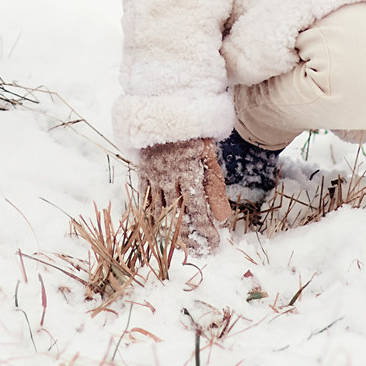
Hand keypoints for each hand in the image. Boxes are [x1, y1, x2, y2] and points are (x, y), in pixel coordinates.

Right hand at [136, 136, 231, 251]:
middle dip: (189, 237)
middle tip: (199, 251)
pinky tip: (158, 227)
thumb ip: (215, 189)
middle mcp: (168, 178)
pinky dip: (151, 215)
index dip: (206, 231)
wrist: (168, 113)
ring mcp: (153, 176)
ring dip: (170, 230)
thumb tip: (222, 218)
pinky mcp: (143, 173)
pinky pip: (145, 199)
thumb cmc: (195, 137)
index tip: (214, 245)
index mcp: (188, 173)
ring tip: (181, 246)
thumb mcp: (209, 159)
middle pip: (178, 215)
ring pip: (160, 211)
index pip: (198, 211)